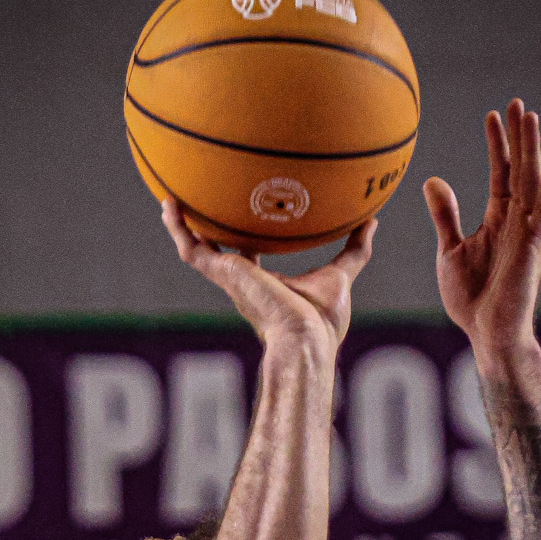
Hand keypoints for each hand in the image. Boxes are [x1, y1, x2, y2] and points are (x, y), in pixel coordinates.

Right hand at [161, 200, 374, 356]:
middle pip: (220, 255)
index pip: (252, 260)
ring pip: (199, 251)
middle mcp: (244, 284)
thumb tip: (372, 221)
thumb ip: (355, 250)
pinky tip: (168, 205)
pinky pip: (193, 250)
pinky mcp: (224, 276)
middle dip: (208, 235)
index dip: (246, 242)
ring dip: (183, 228)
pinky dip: (178, 229)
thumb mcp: (342, 275)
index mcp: (266, 287)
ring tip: (170, 200)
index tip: (244, 219)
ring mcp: (231, 280)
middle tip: (198, 209)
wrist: (305, 338)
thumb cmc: (323, 321)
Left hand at [423, 98, 540, 366]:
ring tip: (530, 117)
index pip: (500, 174)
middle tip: (517, 103)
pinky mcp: (534, 248)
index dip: (496, 146)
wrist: (486, 335)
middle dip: (518, 137)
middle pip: (520, 169)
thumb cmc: (471, 300)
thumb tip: (432, 180)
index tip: (491, 116)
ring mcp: (527, 233)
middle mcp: (516, 221)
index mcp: (498, 220)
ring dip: (533, 149)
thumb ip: (445, 216)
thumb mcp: (450, 251)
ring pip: (533, 182)